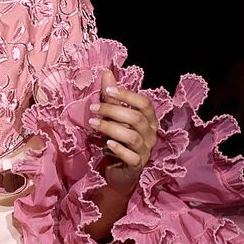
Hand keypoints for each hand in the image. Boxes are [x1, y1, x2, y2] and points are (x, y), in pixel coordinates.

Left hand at [89, 69, 158, 191]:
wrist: (118, 171)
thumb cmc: (117, 140)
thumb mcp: (113, 118)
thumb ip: (111, 97)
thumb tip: (106, 72)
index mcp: (148, 120)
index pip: (144, 103)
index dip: (127, 95)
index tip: (107, 90)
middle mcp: (151, 133)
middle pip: (136, 117)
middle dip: (113, 110)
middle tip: (92, 108)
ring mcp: (146, 150)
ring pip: (132, 135)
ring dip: (111, 127)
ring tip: (93, 123)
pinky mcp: (137, 165)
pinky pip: (132, 156)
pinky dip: (119, 149)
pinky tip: (106, 144)